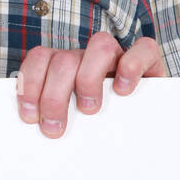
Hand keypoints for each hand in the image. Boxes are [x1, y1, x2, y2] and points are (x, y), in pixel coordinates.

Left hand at [15, 34, 164, 137]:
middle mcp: (89, 58)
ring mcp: (119, 56)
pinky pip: (143, 48)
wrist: (146, 127)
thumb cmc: (102, 127)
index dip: (31, 83)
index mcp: (66, 67)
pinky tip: (123, 90)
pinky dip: (132, 66)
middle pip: (65, 59)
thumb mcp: (72, 123)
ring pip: (100, 45)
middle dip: (54, 96)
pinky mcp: (149, 60)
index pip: (40, 58)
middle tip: (54, 128)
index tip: (30, 116)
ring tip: (89, 110)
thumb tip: (39, 135)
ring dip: (89, 79)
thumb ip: (55, 120)